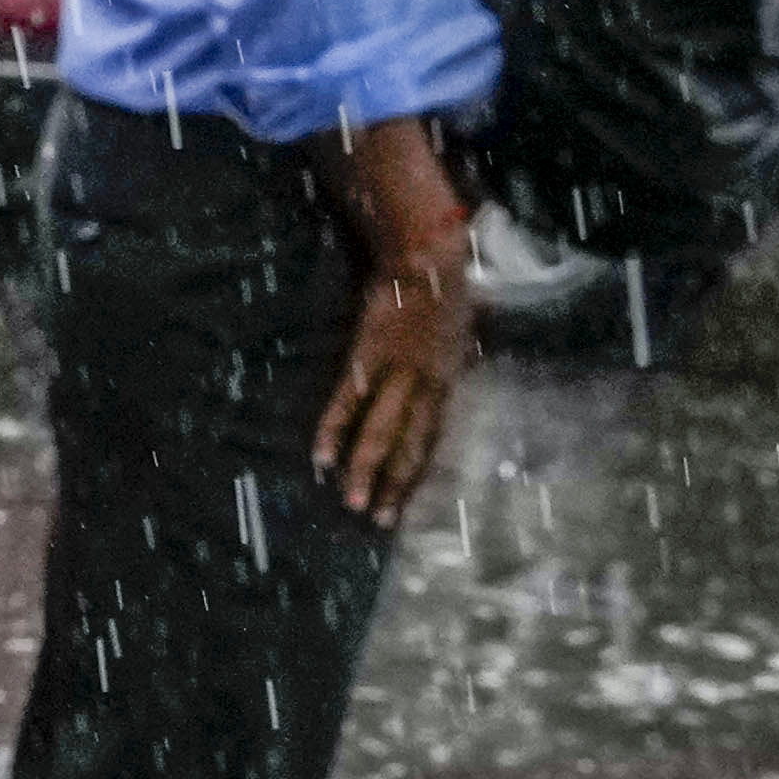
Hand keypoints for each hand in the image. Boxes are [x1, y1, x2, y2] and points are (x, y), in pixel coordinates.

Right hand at [314, 232, 475, 524]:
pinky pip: (349, 400)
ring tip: (353, 502)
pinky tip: (321, 455)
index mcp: (447, 381)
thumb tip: (440, 382)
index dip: (418, 473)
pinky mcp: (368, 357)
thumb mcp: (457, 334)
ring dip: (366, 469)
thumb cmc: (444, 289)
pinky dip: (334, 428)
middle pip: (410, 444)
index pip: (432, 438)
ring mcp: (397, 373)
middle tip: (380, 521)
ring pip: (383, 431)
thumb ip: (446, 363)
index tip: (406, 505)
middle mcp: (427, 386)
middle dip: (395, 484)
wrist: (428, 257)